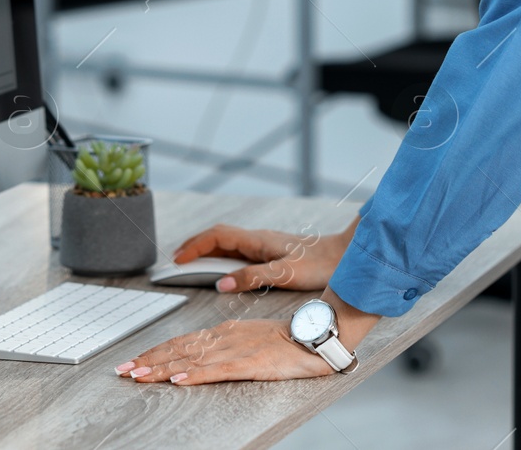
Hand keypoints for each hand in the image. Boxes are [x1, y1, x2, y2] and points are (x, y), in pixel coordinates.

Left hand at [114, 318, 334, 384]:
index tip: (133, 362)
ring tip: (138, 376)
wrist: (313, 336)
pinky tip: (177, 380)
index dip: (154, 352)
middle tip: (122, 371)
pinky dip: (194, 375)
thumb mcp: (248, 340)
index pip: (180, 342)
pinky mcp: (249, 364)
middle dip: (148, 361)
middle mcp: (223, 338)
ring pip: (190, 360)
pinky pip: (216, 371)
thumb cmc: (284, 341)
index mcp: (222, 332)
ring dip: (161, 369)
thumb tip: (198, 359)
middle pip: (178, 350)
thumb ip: (224, 347)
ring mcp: (235, 350)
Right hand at [170, 220, 349, 294]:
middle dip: (194, 246)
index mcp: (257, 240)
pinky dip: (221, 258)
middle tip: (175, 261)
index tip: (177, 260)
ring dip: (206, 252)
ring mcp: (264, 245)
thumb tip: (220, 284)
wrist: (345, 256)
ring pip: (227, 244)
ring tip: (190, 265)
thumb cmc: (319, 263)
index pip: (216, 236)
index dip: (194, 246)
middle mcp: (258, 239)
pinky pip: (238, 252)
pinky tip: (221, 269)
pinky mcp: (271, 253)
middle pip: (217, 237)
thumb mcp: (285, 273)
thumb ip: (252, 277)